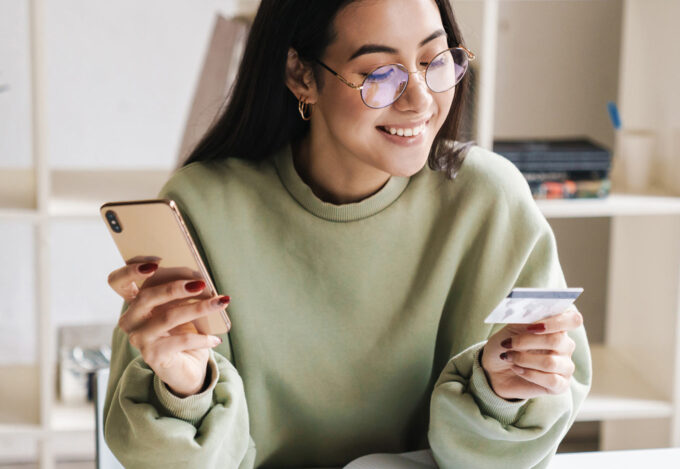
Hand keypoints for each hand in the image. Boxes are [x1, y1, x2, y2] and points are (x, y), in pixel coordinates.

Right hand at [108, 262, 230, 396]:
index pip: (117, 282)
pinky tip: (215, 339)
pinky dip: (201, 338)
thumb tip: (200, 279)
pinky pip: (180, 341)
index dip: (131, 270)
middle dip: (175, 287)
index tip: (157, 262)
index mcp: (134, 303)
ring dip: (198, 308)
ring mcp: (139, 339)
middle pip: (146, 297)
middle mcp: (130, 320)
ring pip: (167, 317)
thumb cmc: (183, 331)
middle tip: (201, 283)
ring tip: (220, 302)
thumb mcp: (181, 307)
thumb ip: (181, 292)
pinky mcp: (152, 355)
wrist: (186, 368)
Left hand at [481, 307, 582, 399]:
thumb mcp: (510, 329)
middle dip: (527, 341)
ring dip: (523, 359)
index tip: (533, 326)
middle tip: (507, 343)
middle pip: (557, 340)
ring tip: (508, 357)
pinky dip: (528, 374)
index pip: (573, 319)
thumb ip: (525, 320)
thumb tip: (535, 315)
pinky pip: (551, 380)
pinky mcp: (561, 385)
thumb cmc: (506, 345)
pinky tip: (516, 369)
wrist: (494, 370)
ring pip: (551, 362)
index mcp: (557, 327)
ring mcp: (565, 366)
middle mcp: (566, 346)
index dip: (556, 321)